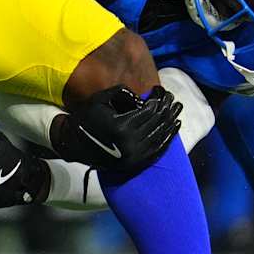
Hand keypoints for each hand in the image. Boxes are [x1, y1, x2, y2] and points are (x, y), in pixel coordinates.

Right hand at [50, 86, 181, 176]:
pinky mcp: (136, 163)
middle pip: (157, 122)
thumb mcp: (100, 99)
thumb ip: (121, 92)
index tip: (161, 90)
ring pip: (160, 135)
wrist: (75, 144)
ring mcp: (134, 156)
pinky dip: (169, 137)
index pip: (149, 110)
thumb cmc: (87, 118)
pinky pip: (158, 149)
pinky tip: (175, 126)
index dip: (158, 99)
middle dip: (167, 108)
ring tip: (177, 109)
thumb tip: (142, 97)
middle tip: (172, 97)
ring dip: (171, 120)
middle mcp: (130, 143)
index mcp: (121, 127)